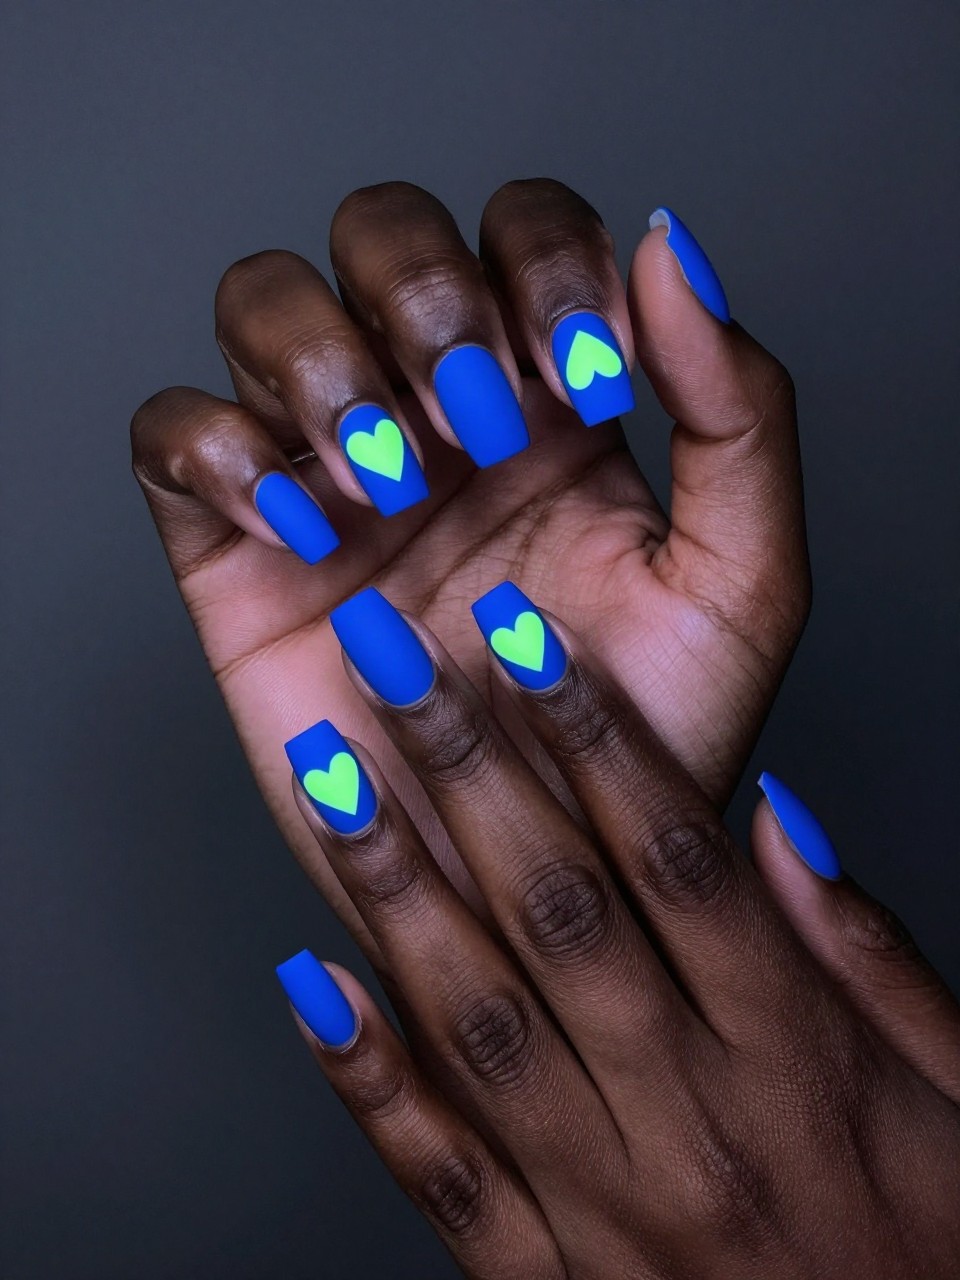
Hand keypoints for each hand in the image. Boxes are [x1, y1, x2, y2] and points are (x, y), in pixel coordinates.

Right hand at [131, 179, 809, 947]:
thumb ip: (740, 414)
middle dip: (423, 299)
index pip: (527, 230)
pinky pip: (169, 433)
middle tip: (472, 426)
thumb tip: (676, 253)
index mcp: (555, 404)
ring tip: (384, 481)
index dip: (544, 265)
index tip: (579, 379)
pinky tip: (300, 527)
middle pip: (383, 233)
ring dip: (322, 363)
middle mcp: (436, 415)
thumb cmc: (640, 749)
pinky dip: (217, 450)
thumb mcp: (739, 586)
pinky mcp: (236, 549)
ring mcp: (329, 474)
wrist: (536, 881)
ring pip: (264, 303)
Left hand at [276, 593, 959, 1279]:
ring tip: (331, 777)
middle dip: (469, 770)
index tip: (529, 644)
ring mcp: (608, 1211)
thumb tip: (777, 817)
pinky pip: (443, 1181)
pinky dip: (370, 1083)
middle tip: (394, 661)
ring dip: (396, 887)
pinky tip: (311, 987)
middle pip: (562, 910)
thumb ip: (864, 951)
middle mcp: (690, 1121)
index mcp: (795, 1058)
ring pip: (482, 1024)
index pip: (676, 859)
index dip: (595, 738)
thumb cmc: (931, 1244)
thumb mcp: (953, 1089)